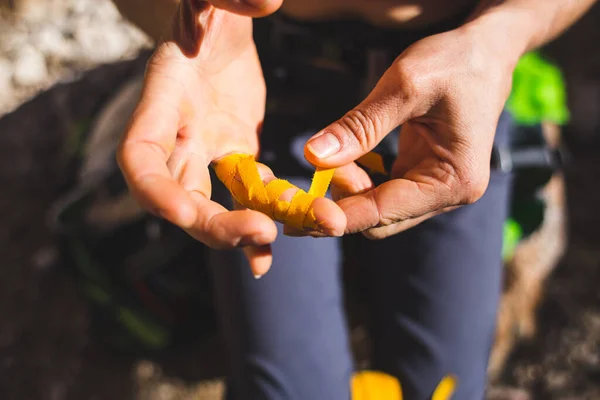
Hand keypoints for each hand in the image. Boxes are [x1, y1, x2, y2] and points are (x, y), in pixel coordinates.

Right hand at [117, 1, 342, 275]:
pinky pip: (245, 193)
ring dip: (238, 230)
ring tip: (271, 246)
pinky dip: (260, 217)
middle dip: (212, 223)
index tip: (182, 213)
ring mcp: (205, 148)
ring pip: (212, 203)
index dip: (153, 189)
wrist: (220, 22)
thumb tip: (266, 0)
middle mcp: (177, 135)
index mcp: (162, 102)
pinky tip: (277, 241)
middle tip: (261, 233)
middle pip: (180, 195)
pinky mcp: (234, 151)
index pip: (139, 156)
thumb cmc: (211, 5)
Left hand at [304, 27, 517, 238]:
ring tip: (333, 157)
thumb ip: (360, 126)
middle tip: (318, 169)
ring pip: (377, 209)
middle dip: (343, 201)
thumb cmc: (454, 63)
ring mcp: (435, 188)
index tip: (303, 212)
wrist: (483, 52)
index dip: (341, 216)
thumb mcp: (404, 86)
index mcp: (454, 181)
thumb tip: (313, 157)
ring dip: (348, 190)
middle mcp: (448, 195)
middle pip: (380, 221)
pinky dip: (358, 181)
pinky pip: (382, 193)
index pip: (385, 213)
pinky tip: (345, 159)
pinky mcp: (422, 177)